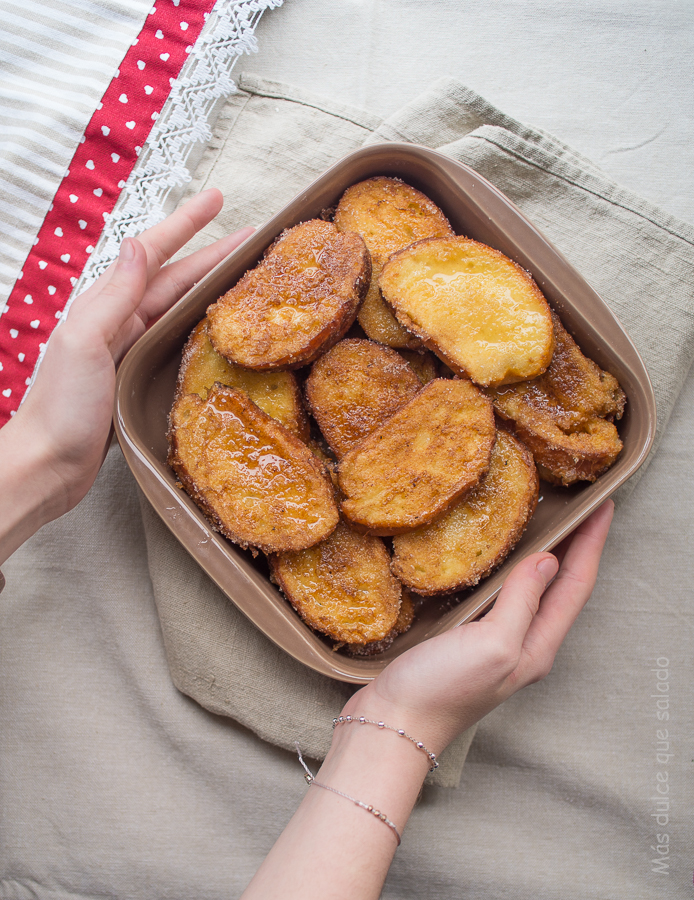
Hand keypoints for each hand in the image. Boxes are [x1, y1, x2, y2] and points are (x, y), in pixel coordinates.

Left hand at [0, 190, 251, 562]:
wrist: (48, 464)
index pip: (153, 254)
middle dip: (213, 254)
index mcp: (107, 307)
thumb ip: (113, 296)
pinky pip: (179, 341)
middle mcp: (121, 322)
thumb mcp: (85, 342)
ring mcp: (132, 350)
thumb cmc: (62, 407)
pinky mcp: (140, 379)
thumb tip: (137, 246)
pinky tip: (221, 330)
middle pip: (176, 278)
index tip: (217, 199)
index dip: (186, 225)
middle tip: (254, 238)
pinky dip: (203, 327)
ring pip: (181, 307)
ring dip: (212, 287)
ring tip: (247, 276)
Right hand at [346, 500, 614, 752]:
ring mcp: (495, 643)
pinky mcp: (468, 639)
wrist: (393, 725)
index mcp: (537, 645)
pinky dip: (509, 569)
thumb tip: (548, 560)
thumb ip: (522, 602)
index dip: (591, 543)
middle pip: (561, 587)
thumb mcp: (492, 644)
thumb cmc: (442, 690)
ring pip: (532, 590)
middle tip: (581, 505)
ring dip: (546, 555)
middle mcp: (523, 644)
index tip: (604, 504)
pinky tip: (496, 557)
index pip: (576, 585)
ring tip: (549, 522)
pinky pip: (501, 595)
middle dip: (576, 546)